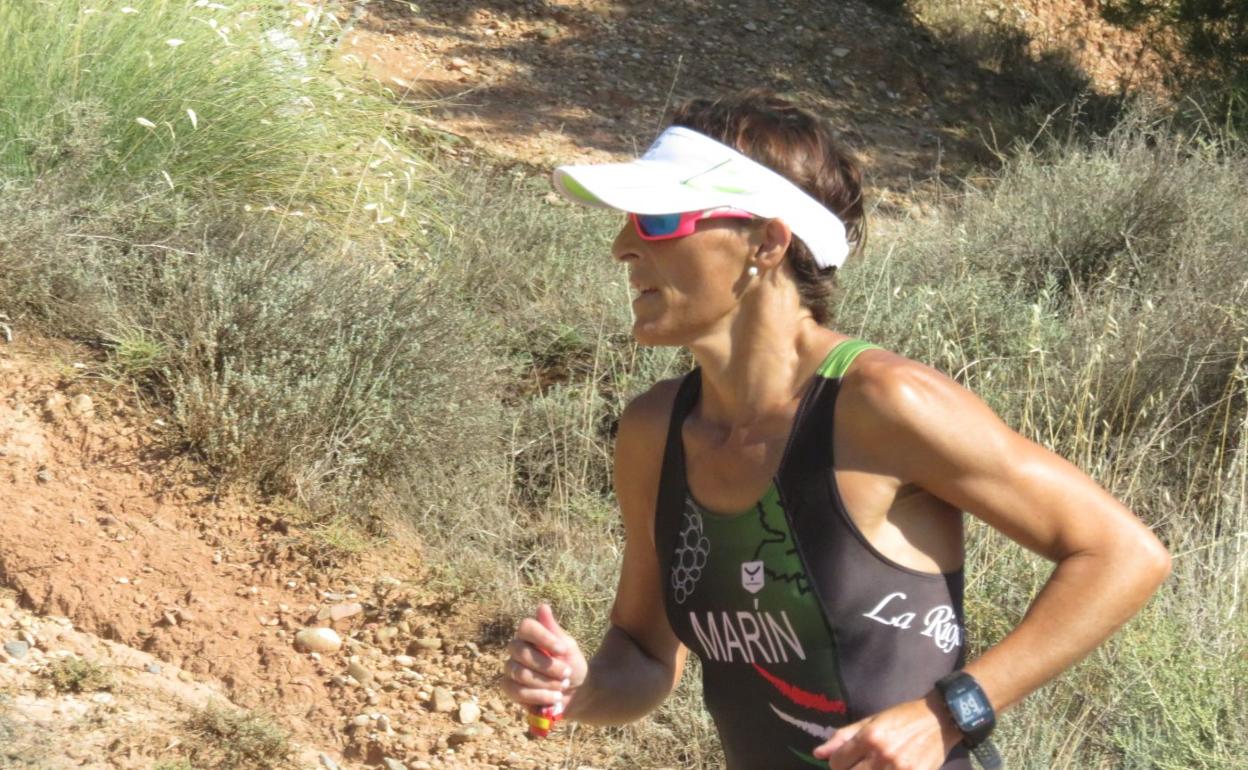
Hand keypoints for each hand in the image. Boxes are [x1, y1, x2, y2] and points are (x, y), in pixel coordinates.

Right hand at [499, 603, 587, 709]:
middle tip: (567, 673)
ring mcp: (510, 668)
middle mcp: (516, 648)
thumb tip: (542, 606)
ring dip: (546, 682)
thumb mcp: (568, 647)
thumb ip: (554, 630)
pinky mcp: (509, 688)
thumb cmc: (572, 666)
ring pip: (520, 673)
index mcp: (530, 634)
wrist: (576, 693)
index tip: (563, 650)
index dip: (543, 637)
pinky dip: (539, 696)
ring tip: (563, 686)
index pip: (526, 626)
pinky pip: (517, 691)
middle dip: (548, 666)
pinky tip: (554, 698)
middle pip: (521, 652)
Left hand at [812, 693, 962, 769]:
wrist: (940, 719)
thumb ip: (843, 737)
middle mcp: (882, 754)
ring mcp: (899, 769)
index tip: (845, 760)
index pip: (837, 762)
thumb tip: (817, 753)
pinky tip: (886, 769)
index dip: (837, 763)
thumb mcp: (871, 721)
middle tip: (859, 764)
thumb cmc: (903, 717)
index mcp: (869, 737)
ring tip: (873, 765)